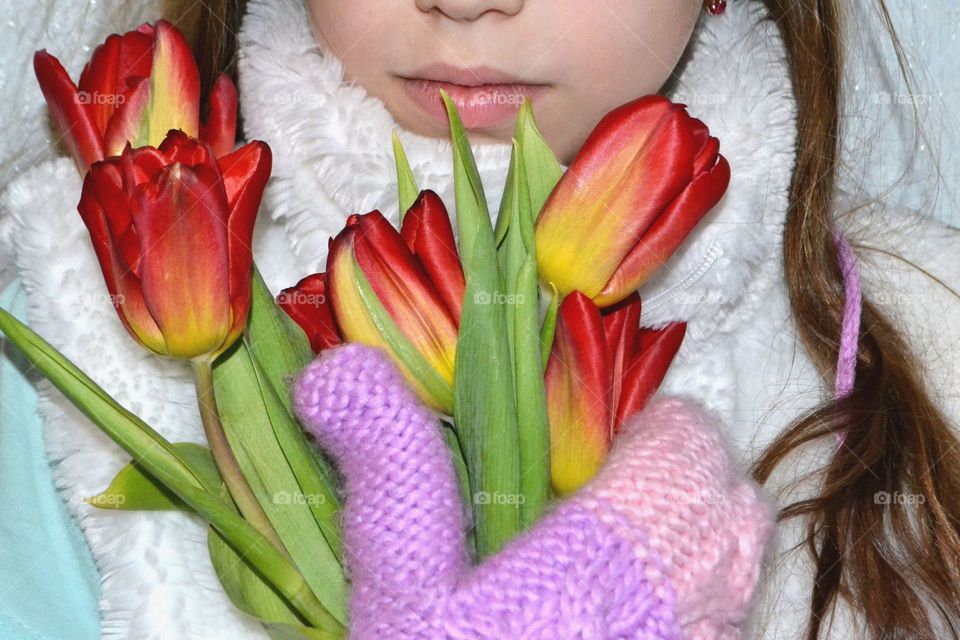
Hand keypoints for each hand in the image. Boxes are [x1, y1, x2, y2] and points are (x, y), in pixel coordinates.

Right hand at [293, 344, 773, 638]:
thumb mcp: (399, 594)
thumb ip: (387, 471)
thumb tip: (337, 369)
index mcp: (613, 560)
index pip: (687, 448)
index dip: (655, 425)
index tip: (609, 435)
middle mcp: (683, 607)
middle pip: (726, 499)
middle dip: (679, 475)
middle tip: (611, 483)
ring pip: (737, 562)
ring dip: (696, 532)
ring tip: (625, 540)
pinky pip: (724, 621)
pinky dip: (700, 594)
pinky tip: (632, 617)